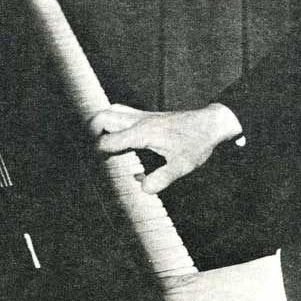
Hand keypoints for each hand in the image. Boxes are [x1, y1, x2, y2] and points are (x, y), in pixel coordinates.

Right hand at [88, 102, 241, 192]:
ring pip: (111, 111)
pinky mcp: (148, 116)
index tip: (93, 168)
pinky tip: (118, 138)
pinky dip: (112, 122)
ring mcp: (143, 116)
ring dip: (100, 125)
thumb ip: (162, 178)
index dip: (95, 155)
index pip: (106, 141)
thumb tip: (143, 189)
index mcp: (142, 132)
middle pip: (101, 117)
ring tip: (99, 143)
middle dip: (89, 134)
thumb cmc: (197, 142)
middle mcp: (139, 121)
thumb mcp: (183, 165)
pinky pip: (122, 113)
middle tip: (90, 152)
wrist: (211, 123)